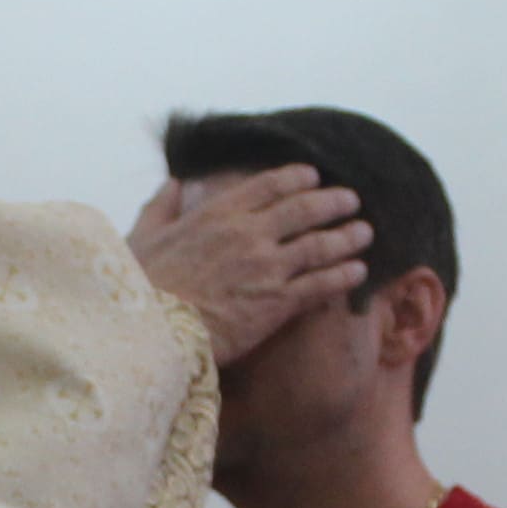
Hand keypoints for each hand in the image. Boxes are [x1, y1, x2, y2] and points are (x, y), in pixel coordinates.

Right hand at [131, 167, 371, 363]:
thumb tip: (173, 183)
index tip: (313, 176)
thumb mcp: (142, 236)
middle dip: (332, 201)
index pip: (268, 185)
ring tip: (366, 231)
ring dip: (347, 236)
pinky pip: (320, 284)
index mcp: (216, 214)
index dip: (296, 178)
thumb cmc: (140, 288)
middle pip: (303, 208)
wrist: (151, 332)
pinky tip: (358, 271)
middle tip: (351, 199)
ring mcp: (266, 267)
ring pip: (319, 244)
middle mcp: (248, 234)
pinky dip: (343, 275)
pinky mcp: (277, 303)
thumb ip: (160, 207)